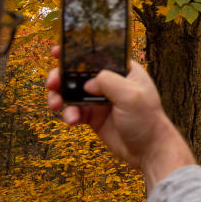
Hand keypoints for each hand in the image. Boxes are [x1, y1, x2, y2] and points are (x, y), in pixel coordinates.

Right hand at [46, 48, 195, 190]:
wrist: (148, 150)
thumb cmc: (147, 119)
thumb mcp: (132, 95)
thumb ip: (109, 82)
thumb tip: (87, 83)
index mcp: (123, 70)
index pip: (98, 54)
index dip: (77, 51)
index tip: (57, 51)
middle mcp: (110, 82)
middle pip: (78, 72)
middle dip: (61, 75)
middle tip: (52, 83)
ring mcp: (100, 99)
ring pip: (72, 92)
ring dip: (59, 96)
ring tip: (55, 104)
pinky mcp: (93, 116)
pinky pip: (74, 111)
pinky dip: (68, 114)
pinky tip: (72, 120)